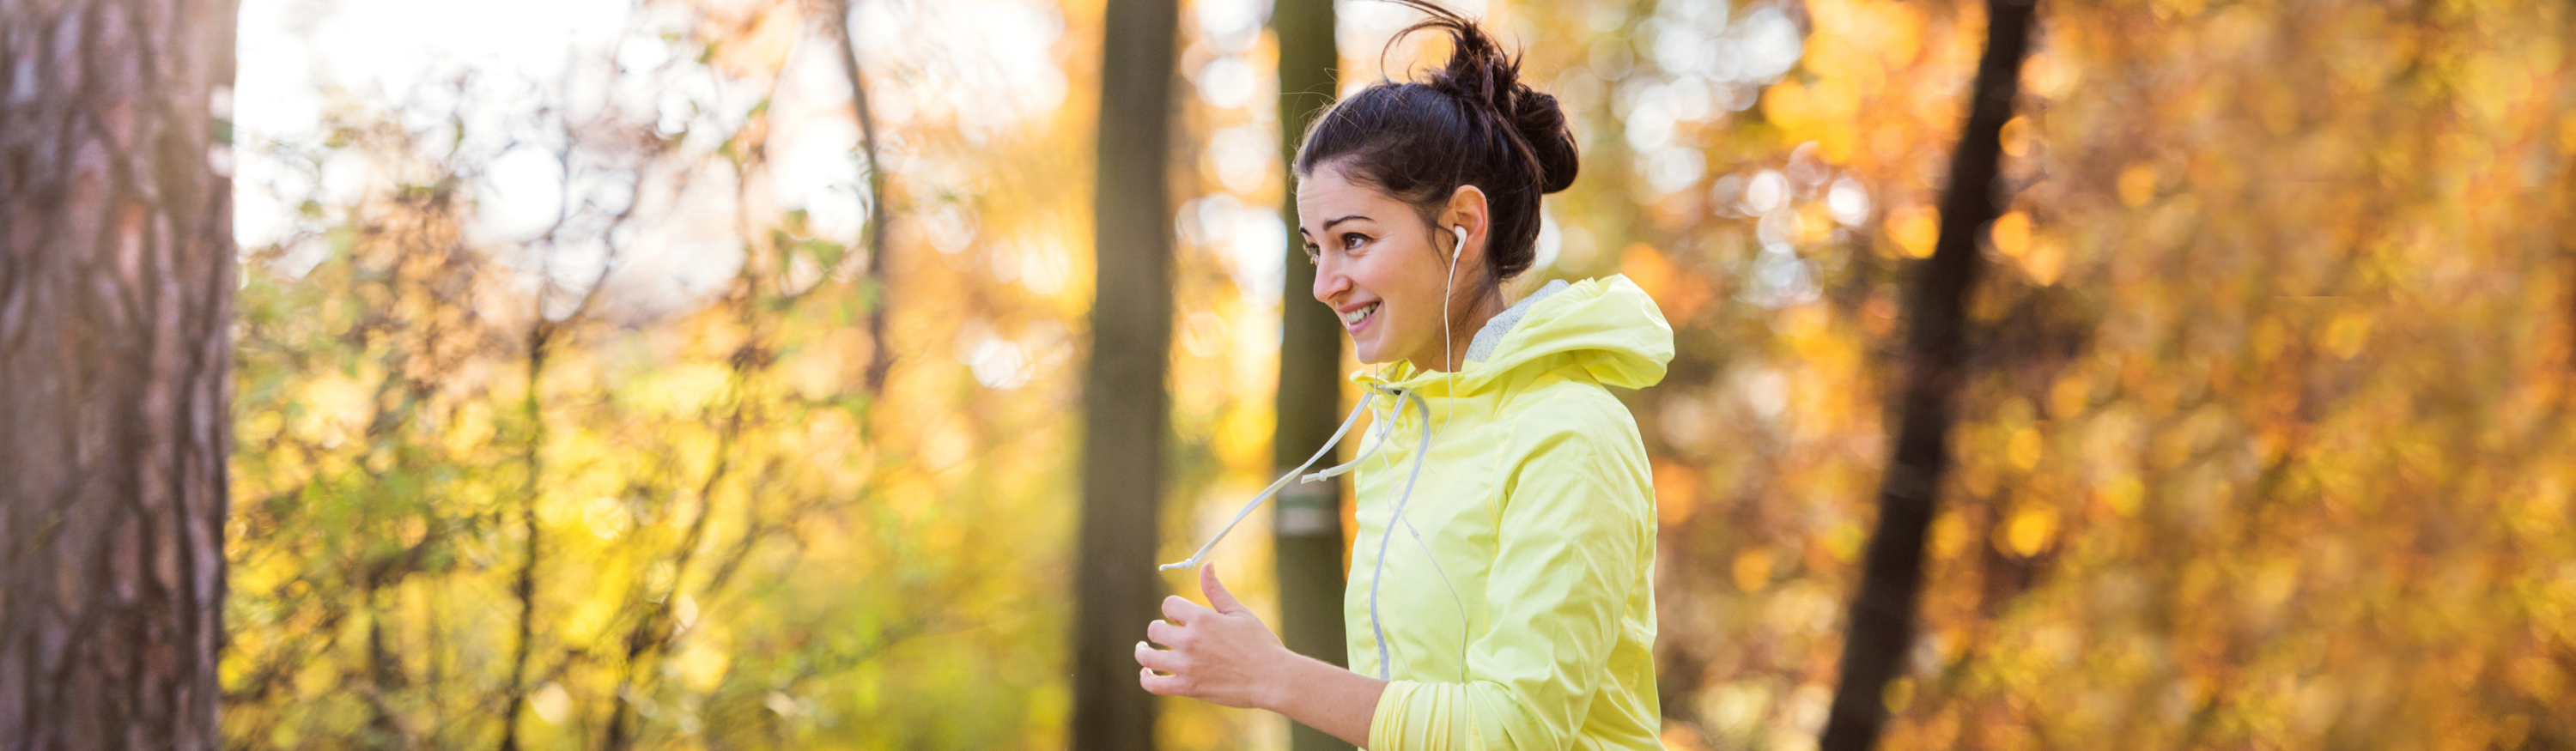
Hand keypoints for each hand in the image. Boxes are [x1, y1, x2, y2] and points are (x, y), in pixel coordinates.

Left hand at [1135, 565, 1287, 709]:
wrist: (1272, 678)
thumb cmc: (1260, 644)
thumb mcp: (1239, 612)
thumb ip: (1216, 591)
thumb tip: (1206, 565)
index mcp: (1201, 618)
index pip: (1169, 605)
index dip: (1172, 609)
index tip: (1178, 616)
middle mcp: (1189, 640)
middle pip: (1155, 629)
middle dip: (1159, 629)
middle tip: (1165, 633)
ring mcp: (1186, 665)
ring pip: (1147, 657)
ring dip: (1143, 652)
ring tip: (1144, 649)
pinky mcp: (1187, 687)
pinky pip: (1153, 684)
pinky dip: (1146, 678)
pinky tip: (1148, 673)